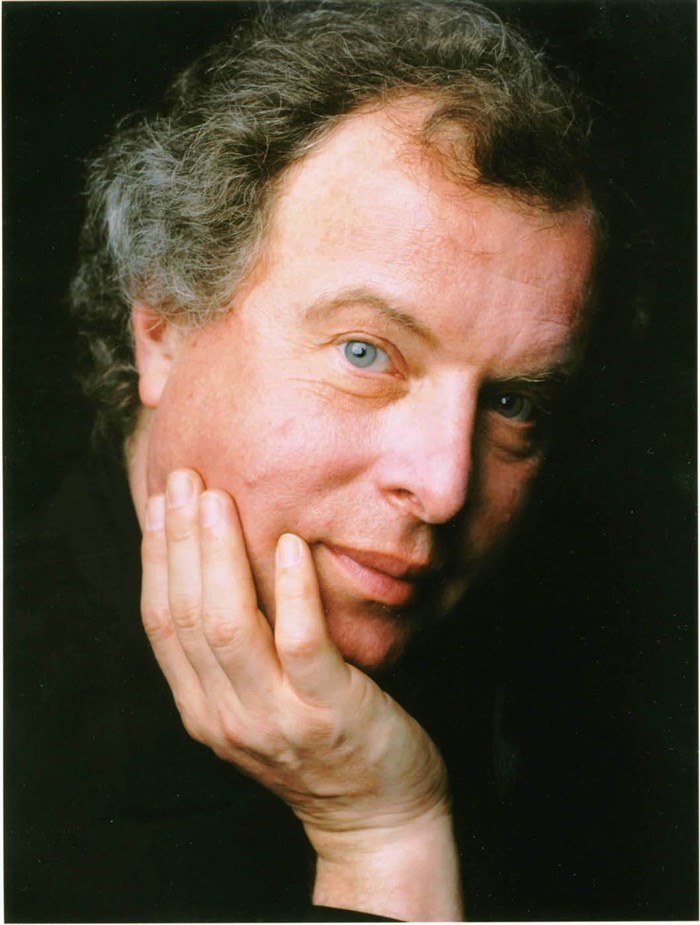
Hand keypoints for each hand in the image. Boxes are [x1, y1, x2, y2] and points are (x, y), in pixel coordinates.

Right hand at [141, 468, 461, 919]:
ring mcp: (276, 718)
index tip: (162, 502)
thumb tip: (214, 569)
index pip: (162, 623)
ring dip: (219, 557)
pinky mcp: (329, 713)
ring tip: (220, 500)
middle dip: (182, 541)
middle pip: (187, 616)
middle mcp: (226, 716)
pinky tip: (288, 546)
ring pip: (229, 626)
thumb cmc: (320, 744)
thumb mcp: (258, 701)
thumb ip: (232, 650)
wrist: (376, 815)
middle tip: (186, 480)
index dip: (157, 558)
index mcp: (202, 709)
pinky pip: (302, 644)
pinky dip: (291, 592)